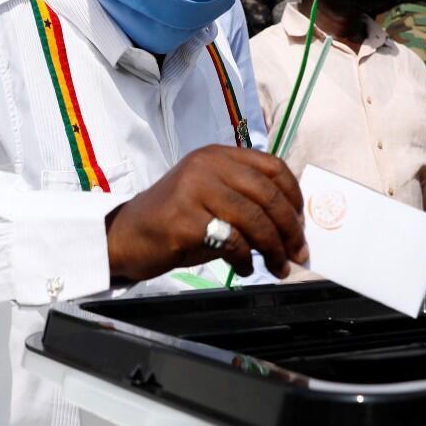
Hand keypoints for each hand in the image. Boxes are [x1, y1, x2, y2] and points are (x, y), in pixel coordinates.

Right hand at [105, 146, 307, 282]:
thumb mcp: (209, 198)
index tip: (302, 222)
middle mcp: (206, 166)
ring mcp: (193, 190)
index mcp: (216, 156)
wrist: (124, 236)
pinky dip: (245, 260)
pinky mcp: (185, 220)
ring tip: (278, 268)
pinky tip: (243, 270)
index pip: (271, 167)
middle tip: (299, 254)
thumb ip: (244, 200)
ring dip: (273, 249)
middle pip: (267, 195)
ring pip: (253, 219)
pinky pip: (231, 241)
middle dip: (290, 229)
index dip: (294, 195)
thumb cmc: (172, 221)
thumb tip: (290, 224)